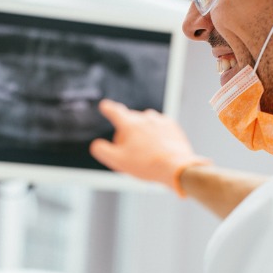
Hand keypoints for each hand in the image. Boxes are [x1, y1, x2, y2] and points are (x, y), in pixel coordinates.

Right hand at [90, 99, 208, 190]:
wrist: (176, 167)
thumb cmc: (147, 165)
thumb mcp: (118, 161)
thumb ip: (102, 151)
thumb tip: (96, 145)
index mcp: (129, 125)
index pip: (115, 112)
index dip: (108, 109)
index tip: (105, 105)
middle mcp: (144, 118)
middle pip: (130, 120)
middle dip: (127, 131)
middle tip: (128, 150)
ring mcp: (160, 121)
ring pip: (145, 123)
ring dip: (142, 132)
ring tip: (145, 150)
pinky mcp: (172, 126)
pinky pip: (159, 126)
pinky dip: (156, 134)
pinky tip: (157, 147)